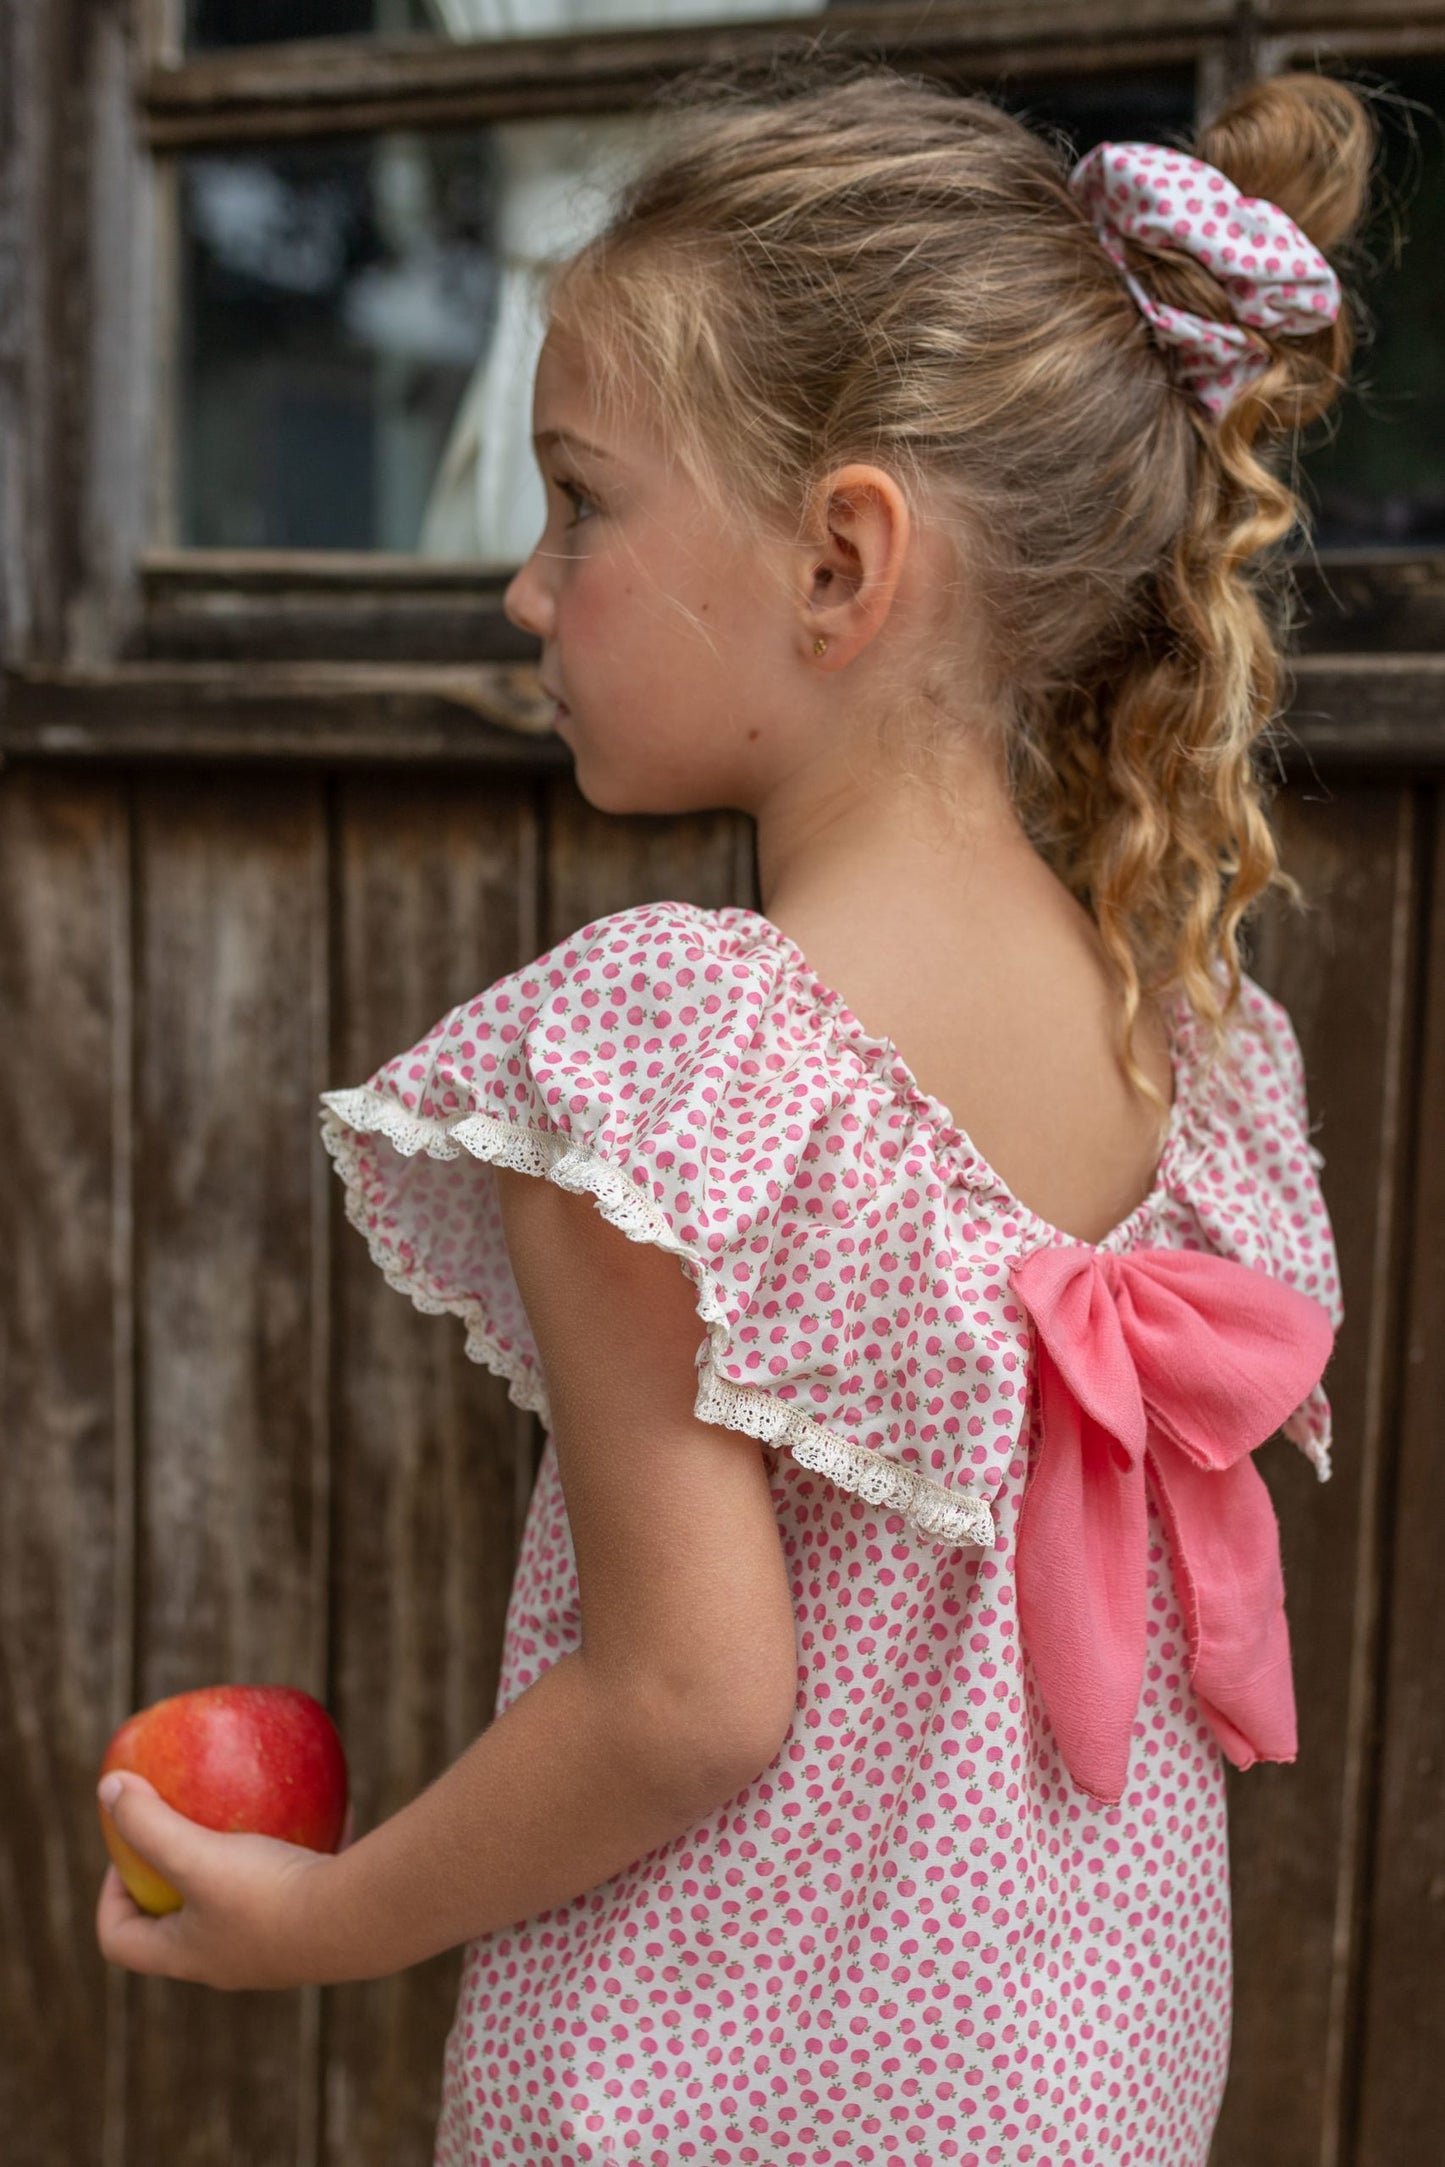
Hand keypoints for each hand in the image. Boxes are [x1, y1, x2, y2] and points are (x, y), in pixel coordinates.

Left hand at [95, 1774, 354, 1990]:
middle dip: (172, 1879)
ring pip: (240, 1905)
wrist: (358, 1920)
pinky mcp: (316, 1926)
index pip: (122, 1941)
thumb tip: (109, 1788)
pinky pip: (295, 1886)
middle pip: (179, 1926)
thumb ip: (148, 1823)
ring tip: (243, 1818)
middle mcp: (227, 1960)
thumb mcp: (197, 1855)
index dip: (109, 1897)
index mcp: (188, 1955)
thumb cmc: (267, 1894)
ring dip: (234, 1865)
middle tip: (181, 1828)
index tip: (126, 1851)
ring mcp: (275, 1947)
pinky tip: (316, 1812)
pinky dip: (294, 1852)